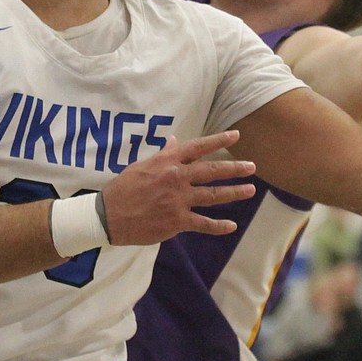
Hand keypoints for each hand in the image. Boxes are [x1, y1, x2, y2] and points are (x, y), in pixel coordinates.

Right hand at [101, 131, 255, 244]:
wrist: (109, 215)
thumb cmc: (124, 188)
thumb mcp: (142, 165)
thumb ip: (164, 155)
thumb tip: (176, 141)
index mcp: (168, 162)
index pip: (198, 147)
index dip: (218, 140)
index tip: (236, 135)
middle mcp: (177, 178)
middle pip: (212, 171)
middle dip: (235, 169)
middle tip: (252, 166)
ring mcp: (179, 200)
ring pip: (213, 195)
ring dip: (234, 193)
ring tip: (250, 191)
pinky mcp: (178, 221)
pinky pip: (203, 223)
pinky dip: (219, 226)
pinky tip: (232, 225)